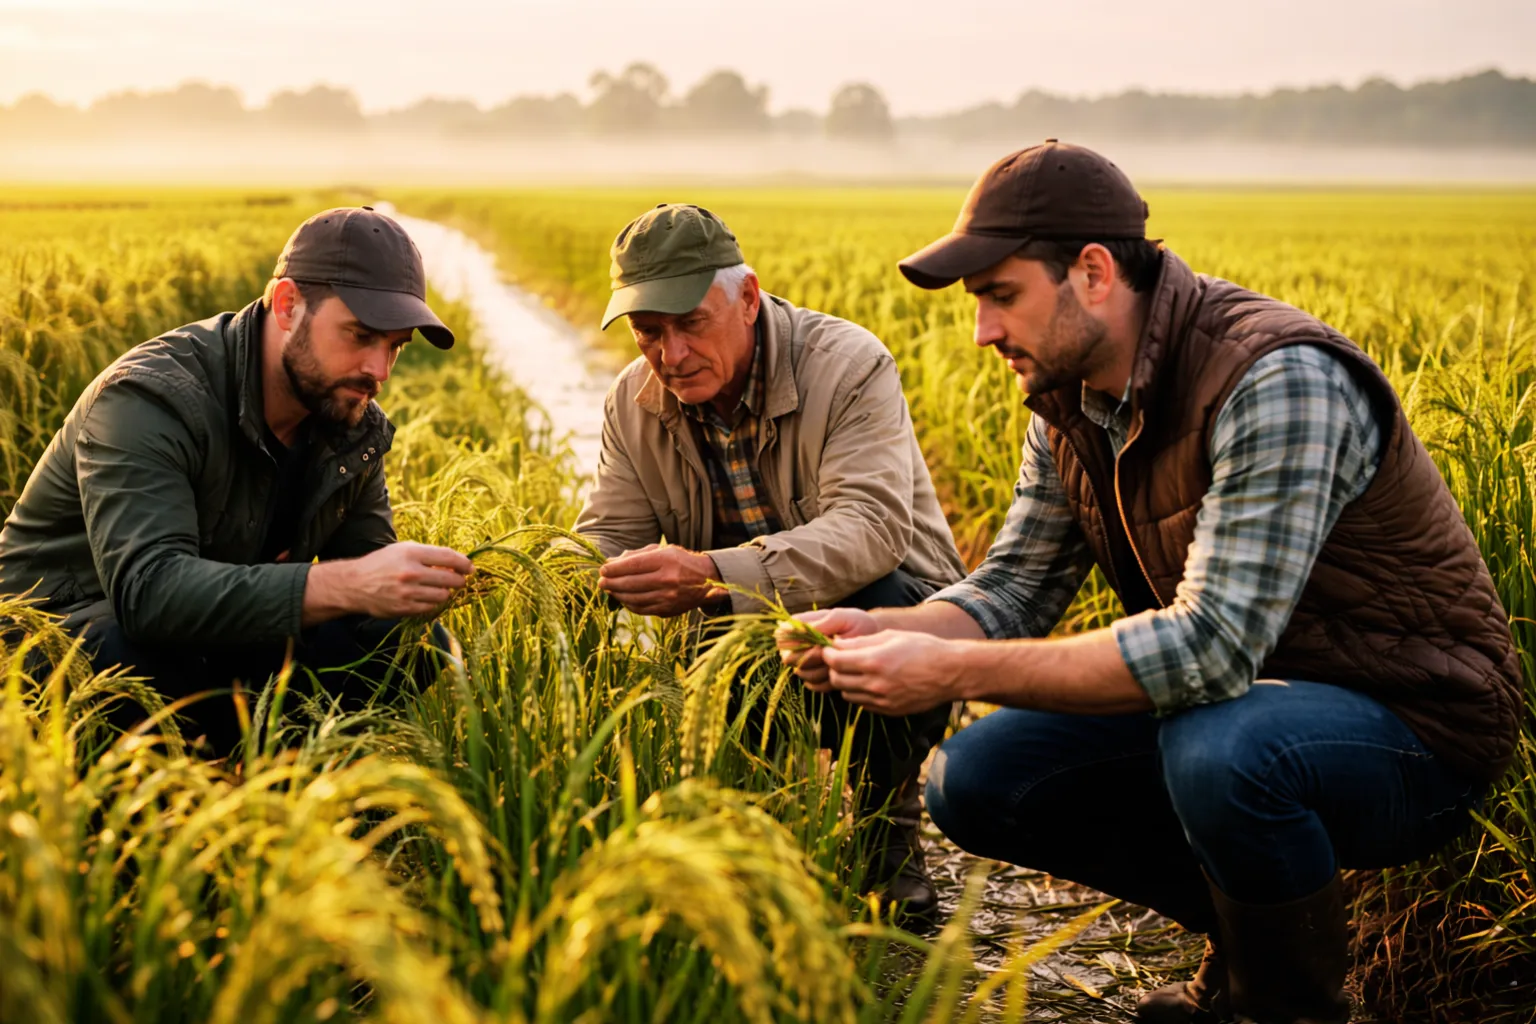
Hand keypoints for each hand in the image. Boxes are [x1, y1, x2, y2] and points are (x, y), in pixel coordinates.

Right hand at [342, 541, 473, 618]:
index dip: (464, 563)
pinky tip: (426, 597)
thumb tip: (457, 562)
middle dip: (459, 580)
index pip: (448, 557)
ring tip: (438, 587)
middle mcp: (411, 572)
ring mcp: (408, 592)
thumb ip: (429, 554)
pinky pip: (431, 607)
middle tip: (459, 580)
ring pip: (443, 595)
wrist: (355, 584)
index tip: (471, 567)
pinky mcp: (405, 608)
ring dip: (445, 592)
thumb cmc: (382, 563)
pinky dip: (433, 603)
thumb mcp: (403, 550)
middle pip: (451, 578)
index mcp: (411, 553)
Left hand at [597, 545, 721, 617]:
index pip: (633, 565)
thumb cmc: (680, 561)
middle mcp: (667, 579)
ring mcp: (668, 597)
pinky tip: (623, 598)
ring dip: (617, 595)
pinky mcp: (667, 610)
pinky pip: (641, 609)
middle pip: (630, 583)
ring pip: (633, 598)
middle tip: (601, 582)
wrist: (707, 580)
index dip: (614, 569)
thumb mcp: (662, 551)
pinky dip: (628, 604)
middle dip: (611, 583)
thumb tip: (610, 562)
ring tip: (610, 590)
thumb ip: (636, 555)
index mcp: (666, 560)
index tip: (603, 569)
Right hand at [775, 608, 878, 690]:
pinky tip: (838, 671)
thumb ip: (822, 622)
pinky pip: (813, 685)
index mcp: (800, 626)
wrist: (872, 640)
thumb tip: (800, 629)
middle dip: (810, 656)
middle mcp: (799, 645)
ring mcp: (807, 663)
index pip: (782, 636)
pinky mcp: (817, 678)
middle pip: (789, 658)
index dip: (796, 642)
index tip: (818, 640)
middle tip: (830, 651)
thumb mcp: (843, 617)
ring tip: (838, 659)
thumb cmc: (857, 623)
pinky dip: (826, 681)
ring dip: (820, 669)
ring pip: (801, 673)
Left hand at [820, 630, 960, 715]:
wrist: (950, 673)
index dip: (828, 654)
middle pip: (837, 680)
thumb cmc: (923, 648)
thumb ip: (861, 642)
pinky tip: (872, 683)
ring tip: (858, 671)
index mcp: (874, 661)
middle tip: (842, 660)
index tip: (830, 649)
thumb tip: (837, 644)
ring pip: (847, 695)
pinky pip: (863, 704)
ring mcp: (882, 701)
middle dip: (835, 669)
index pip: (834, 661)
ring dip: (847, 683)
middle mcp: (875, 684)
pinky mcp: (889, 711)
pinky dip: (861, 694)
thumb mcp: (891, 637)